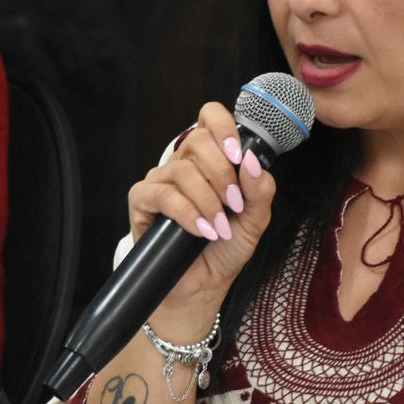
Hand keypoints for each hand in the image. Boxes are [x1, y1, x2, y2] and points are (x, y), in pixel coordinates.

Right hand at [125, 102, 274, 330]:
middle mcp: (184, 164)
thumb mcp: (255, 220)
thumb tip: (253, 162)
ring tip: (220, 227)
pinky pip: (162, 195)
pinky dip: (187, 213)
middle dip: (222, 173)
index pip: (210, 117)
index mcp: (210, 160)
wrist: (202, 286)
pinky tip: (202, 231)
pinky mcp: (142, 202)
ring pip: (182, 170)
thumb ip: (260, 191)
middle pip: (197, 139)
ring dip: (207, 199)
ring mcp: (160, 181)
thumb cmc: (225, 249)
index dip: (224, 127)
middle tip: (234, 203)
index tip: (240, 155)